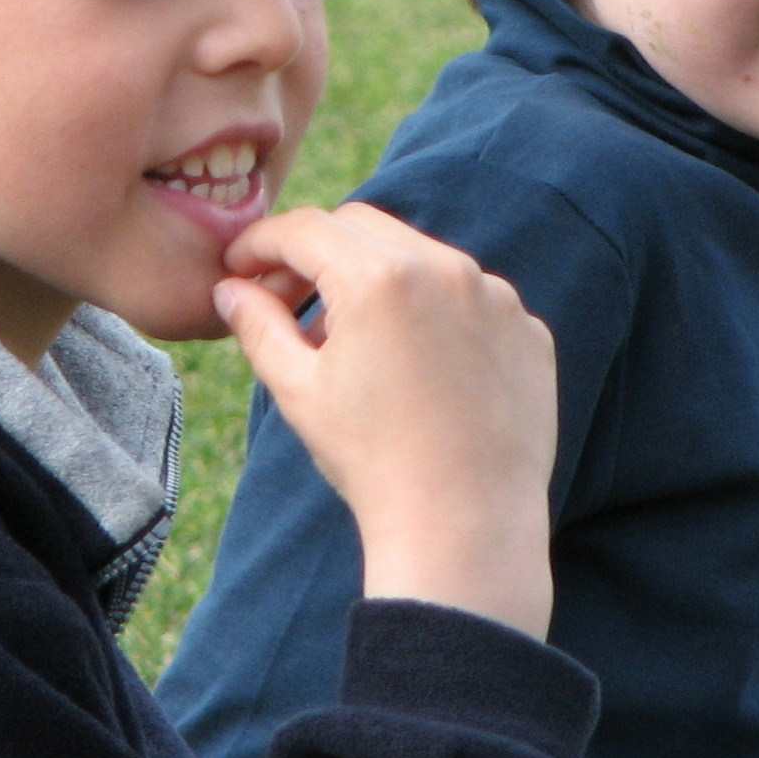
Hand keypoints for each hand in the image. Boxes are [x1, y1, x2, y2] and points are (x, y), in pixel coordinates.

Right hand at [216, 203, 557, 637]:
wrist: (465, 529)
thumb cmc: (372, 461)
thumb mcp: (298, 389)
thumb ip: (257, 324)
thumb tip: (229, 288)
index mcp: (378, 276)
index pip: (304, 229)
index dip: (260, 243)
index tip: (237, 267)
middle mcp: (444, 268)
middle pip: (360, 227)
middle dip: (315, 252)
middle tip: (283, 298)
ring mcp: (494, 297)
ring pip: (418, 256)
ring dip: (376, 278)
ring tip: (350, 342)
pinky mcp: (528, 330)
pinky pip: (469, 297)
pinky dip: (433, 312)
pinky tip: (414, 365)